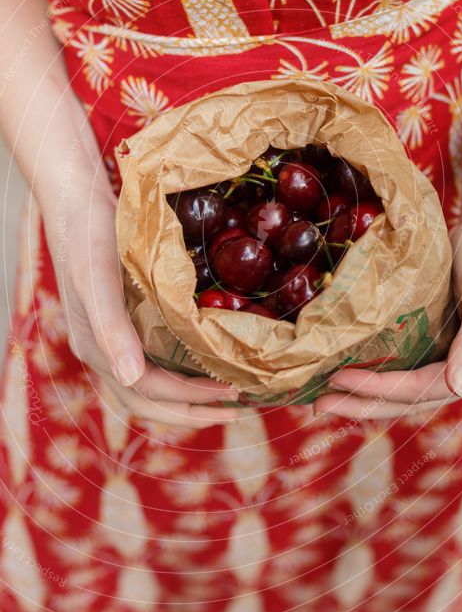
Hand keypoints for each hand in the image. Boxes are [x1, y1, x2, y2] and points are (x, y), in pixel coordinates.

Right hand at [41, 165, 239, 427]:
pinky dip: (179, 369)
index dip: (190, 397)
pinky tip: (202, 360)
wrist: (76, 200)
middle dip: (192, 411)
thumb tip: (132, 378)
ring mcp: (112, 337)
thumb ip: (112, 329)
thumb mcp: (99, 281)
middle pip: (148, 400)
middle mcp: (104, 351)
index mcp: (96, 349)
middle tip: (236, 409)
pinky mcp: (122, 319)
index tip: (231, 391)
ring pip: (149, 384)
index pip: (149, 390)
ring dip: (186, 395)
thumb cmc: (88, 238)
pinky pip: (151, 358)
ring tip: (224, 393)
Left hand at [313, 207, 461, 419]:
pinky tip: (344, 369)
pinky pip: (402, 367)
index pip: (424, 390)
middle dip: (363, 404)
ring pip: (402, 388)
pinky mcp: (437, 345)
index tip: (339, 379)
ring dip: (364, 395)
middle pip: (409, 399)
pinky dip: (373, 372)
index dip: (380, 388)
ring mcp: (452, 361)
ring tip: (322, 396)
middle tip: (318, 403)